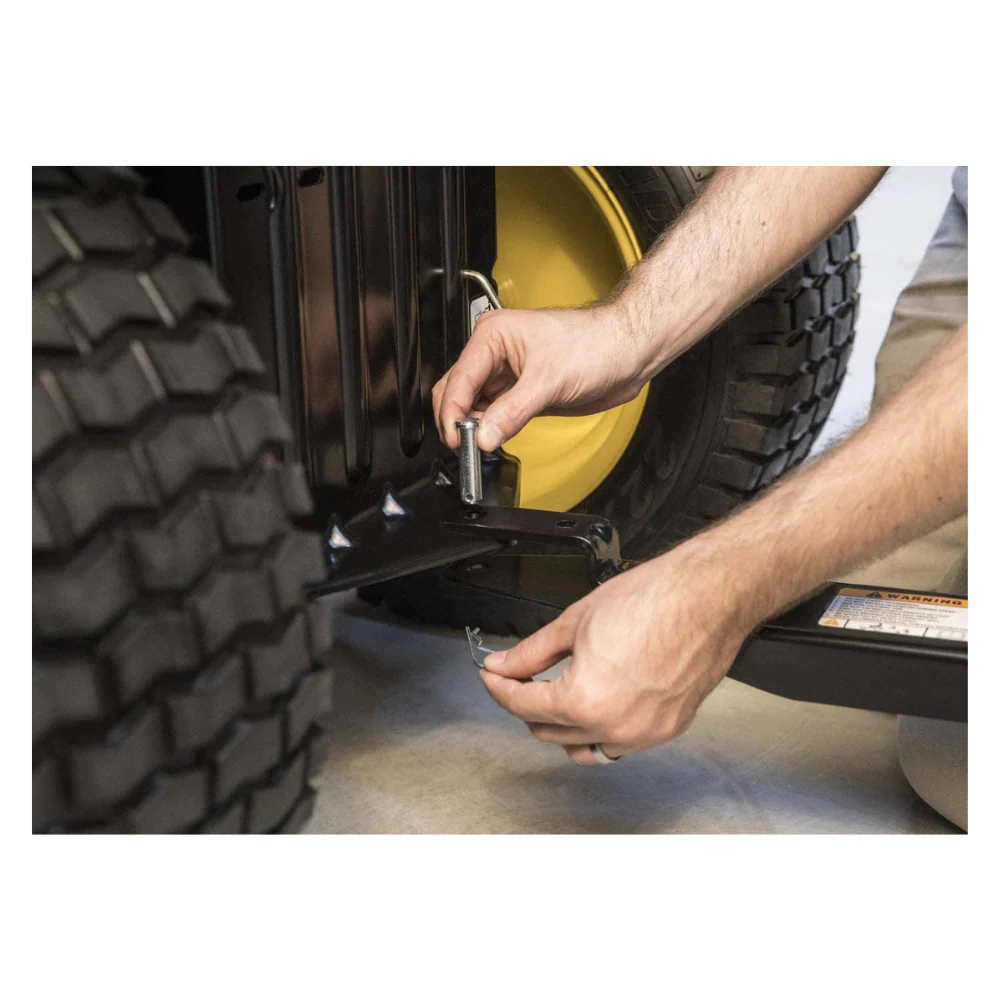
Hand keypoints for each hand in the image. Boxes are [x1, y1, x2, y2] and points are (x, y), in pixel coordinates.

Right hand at [432, 305, 654, 451]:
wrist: (627, 353)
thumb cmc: (597, 344)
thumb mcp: (550, 381)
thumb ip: (512, 412)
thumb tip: (484, 436)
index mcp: (492, 335)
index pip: (459, 379)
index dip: (453, 412)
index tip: (458, 440)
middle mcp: (493, 352)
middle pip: (456, 392)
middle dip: (457, 421)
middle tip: (467, 448)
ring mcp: (505, 374)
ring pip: (471, 406)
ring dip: (472, 428)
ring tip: (479, 447)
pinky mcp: (517, 393)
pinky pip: (491, 415)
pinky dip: (488, 429)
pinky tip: (493, 439)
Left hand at [478, 543, 756, 762]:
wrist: (707, 596)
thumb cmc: (654, 600)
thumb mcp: (574, 621)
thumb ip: (531, 651)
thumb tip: (504, 664)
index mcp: (585, 701)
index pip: (523, 705)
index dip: (499, 687)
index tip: (492, 676)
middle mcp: (614, 727)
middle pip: (548, 731)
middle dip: (527, 703)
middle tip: (520, 676)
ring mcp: (644, 734)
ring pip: (584, 747)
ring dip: (562, 726)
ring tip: (557, 693)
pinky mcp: (667, 730)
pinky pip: (619, 743)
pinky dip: (600, 729)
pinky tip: (596, 702)